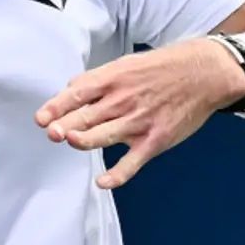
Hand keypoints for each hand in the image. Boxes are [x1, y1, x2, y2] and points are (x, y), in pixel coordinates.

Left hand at [34, 39, 244, 189]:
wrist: (204, 74)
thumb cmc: (162, 68)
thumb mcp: (126, 63)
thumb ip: (97, 80)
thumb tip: (70, 91)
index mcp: (113, 79)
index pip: (77, 93)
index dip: (56, 106)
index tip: (41, 118)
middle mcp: (123, 101)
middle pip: (86, 116)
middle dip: (64, 125)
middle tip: (50, 132)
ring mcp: (139, 121)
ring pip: (103, 136)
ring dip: (83, 140)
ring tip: (69, 141)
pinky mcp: (155, 140)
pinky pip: (133, 161)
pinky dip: (118, 174)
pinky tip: (102, 181)